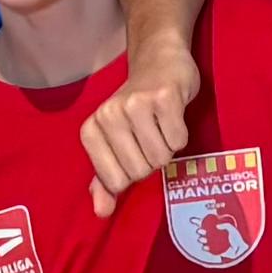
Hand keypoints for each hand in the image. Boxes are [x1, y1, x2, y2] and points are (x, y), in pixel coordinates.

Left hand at [79, 48, 197, 217]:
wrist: (159, 60)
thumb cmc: (136, 107)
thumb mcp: (115, 142)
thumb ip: (106, 179)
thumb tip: (102, 212)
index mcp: (91, 130)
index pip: (116, 182)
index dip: (133, 173)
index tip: (134, 150)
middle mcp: (108, 116)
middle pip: (140, 171)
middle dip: (152, 161)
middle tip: (151, 135)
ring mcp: (136, 105)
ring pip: (160, 158)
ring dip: (168, 147)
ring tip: (161, 125)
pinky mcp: (164, 97)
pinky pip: (178, 140)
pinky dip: (181, 135)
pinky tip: (173, 116)